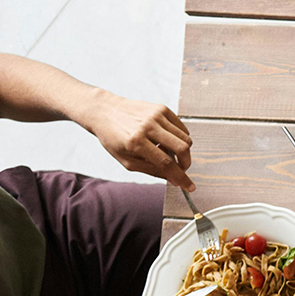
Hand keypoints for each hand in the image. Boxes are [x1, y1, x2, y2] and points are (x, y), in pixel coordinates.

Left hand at [78, 91, 193, 189]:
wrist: (104, 111)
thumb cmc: (113, 137)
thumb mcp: (127, 160)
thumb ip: (151, 170)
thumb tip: (173, 179)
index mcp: (136, 142)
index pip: (166, 163)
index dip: (181, 178)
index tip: (190, 187)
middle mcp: (147, 127)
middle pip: (182, 148)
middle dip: (186, 163)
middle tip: (181, 167)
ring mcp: (156, 116)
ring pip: (185, 138)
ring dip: (182, 150)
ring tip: (168, 150)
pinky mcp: (161, 109)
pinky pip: (182, 127)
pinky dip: (180, 137)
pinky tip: (167, 139)